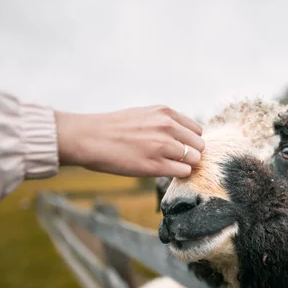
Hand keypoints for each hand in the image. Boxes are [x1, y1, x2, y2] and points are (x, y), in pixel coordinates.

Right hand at [55, 105, 204, 177]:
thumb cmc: (112, 128)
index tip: (180, 148)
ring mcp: (163, 146)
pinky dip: (177, 174)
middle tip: (175, 160)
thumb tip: (180, 137)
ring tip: (167, 166)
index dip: (190, 142)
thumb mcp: (143, 115)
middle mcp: (167, 127)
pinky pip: (183, 172)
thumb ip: (164, 123)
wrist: (88, 137)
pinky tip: (163, 171)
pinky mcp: (155, 165)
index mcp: (165, 113)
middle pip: (199, 145)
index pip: (197, 130)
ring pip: (194, 159)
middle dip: (190, 154)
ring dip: (184, 165)